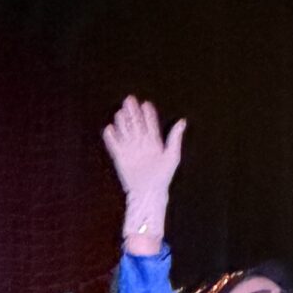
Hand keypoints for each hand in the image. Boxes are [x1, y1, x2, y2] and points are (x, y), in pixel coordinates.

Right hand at [102, 96, 185, 246]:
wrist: (149, 192)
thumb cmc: (163, 176)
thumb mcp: (172, 156)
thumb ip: (175, 138)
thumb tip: (182, 121)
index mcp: (154, 142)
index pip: (150, 125)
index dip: (148, 114)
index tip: (146, 104)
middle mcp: (141, 144)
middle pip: (136, 124)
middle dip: (132, 112)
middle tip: (129, 99)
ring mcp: (130, 150)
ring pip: (125, 131)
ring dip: (122, 122)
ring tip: (120, 111)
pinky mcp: (120, 157)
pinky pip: (114, 145)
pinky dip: (111, 137)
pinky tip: (109, 128)